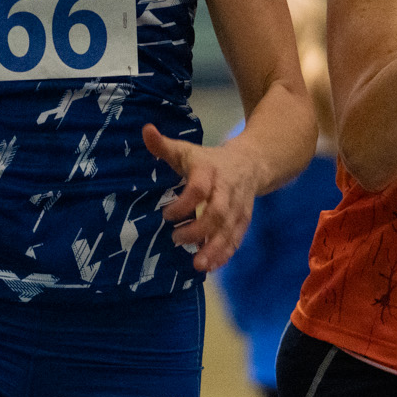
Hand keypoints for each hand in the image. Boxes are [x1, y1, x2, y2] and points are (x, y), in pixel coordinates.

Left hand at [144, 123, 258, 271]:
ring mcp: (238, 207)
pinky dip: (225, 253)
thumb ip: (163, 145)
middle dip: (198, 230)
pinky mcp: (243, 220)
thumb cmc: (208, 160)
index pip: (199, 188)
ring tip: (198, 265)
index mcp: (210, 170)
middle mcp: (227, 189)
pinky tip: (211, 266)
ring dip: (214, 248)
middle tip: (175, 240)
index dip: (184, 204)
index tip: (166, 216)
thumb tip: (145, 130)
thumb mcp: (186, 151)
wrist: (251, 163)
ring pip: (229, 229)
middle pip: (217, 212)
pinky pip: (236, 238)